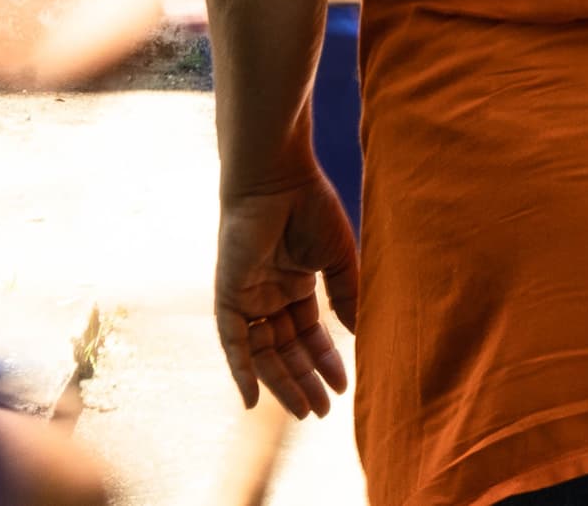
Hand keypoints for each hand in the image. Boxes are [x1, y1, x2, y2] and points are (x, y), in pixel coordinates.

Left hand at [212, 152, 357, 420]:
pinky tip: (253, 398)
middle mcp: (269, 293)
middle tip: (321, 412)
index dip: (324, 361)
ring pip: (263, 351)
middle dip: (303, 380)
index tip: (342, 388)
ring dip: (281, 381)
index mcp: (295, 283)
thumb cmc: (310, 206)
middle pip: (285, 349)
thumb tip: (359, 336)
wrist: (278, 176)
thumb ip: (347, 296)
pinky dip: (240, 368)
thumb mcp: (338, 259)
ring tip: (305, 410)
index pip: (309, 334)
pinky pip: (232, 339)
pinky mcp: (229, 293)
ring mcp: (248, 294)